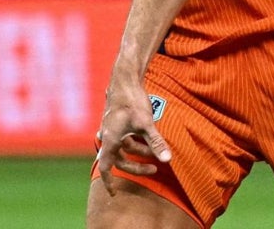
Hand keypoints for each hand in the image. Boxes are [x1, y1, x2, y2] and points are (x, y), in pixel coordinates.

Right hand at [95, 72, 171, 194]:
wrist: (124, 78)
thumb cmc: (132, 100)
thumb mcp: (146, 123)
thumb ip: (156, 142)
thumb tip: (167, 160)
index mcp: (110, 140)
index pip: (106, 167)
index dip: (109, 182)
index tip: (113, 194)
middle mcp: (107, 135)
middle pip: (119, 160)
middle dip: (136, 167)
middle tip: (154, 169)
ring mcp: (110, 128)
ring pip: (123, 148)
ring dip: (138, 151)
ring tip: (155, 149)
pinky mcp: (115, 120)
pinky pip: (123, 138)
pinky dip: (134, 142)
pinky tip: (145, 138)